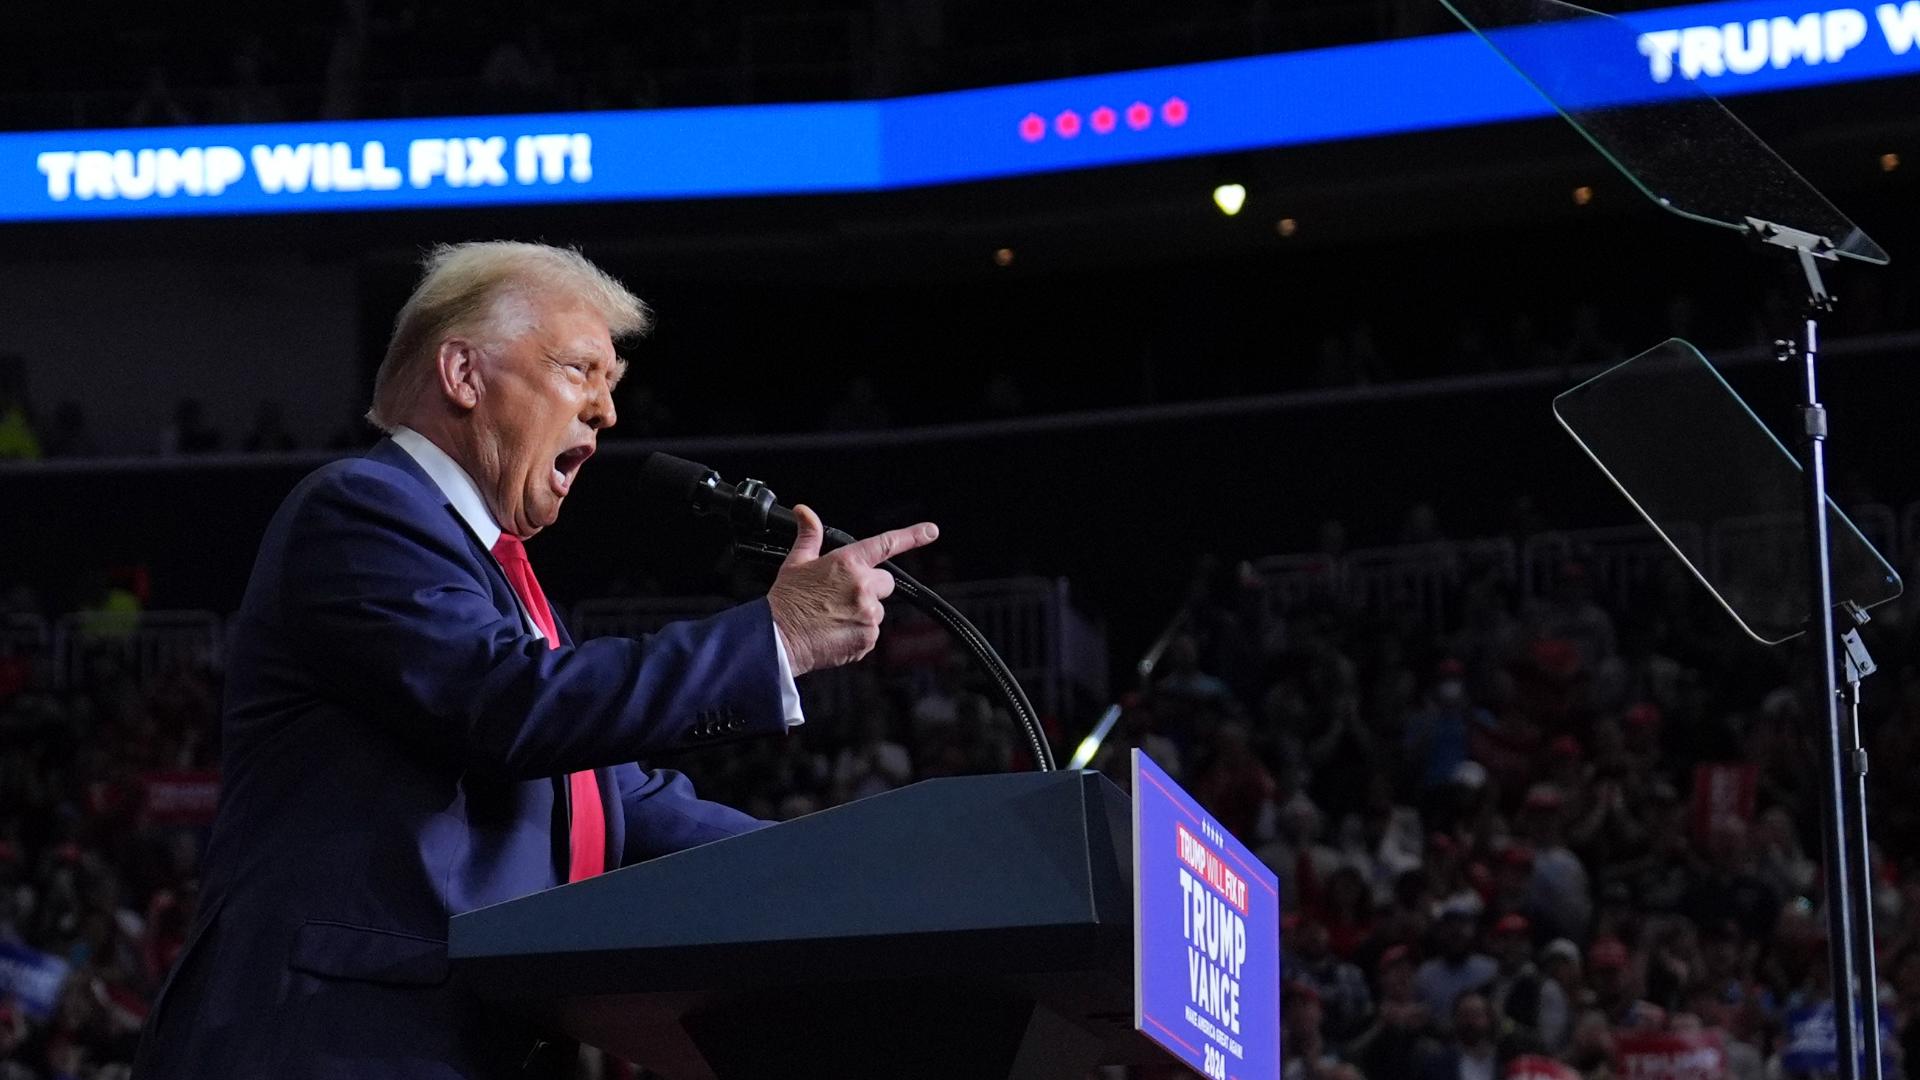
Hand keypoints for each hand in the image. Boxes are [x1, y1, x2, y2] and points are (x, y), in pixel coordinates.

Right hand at [768, 505, 938, 675]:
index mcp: (847, 563)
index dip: (912, 536)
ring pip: (877, 610)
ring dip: (862, 613)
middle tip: (843, 597)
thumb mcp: (796, 562)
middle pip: (885, 584)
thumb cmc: (786, 601)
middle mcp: (862, 586)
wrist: (778, 639)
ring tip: (834, 618)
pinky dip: (858, 634)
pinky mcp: (868, 637)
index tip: (931, 531)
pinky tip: (836, 632)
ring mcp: (868, 613)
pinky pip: (871, 633)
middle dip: (871, 589)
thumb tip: (805, 512)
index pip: (885, 544)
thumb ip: (809, 536)